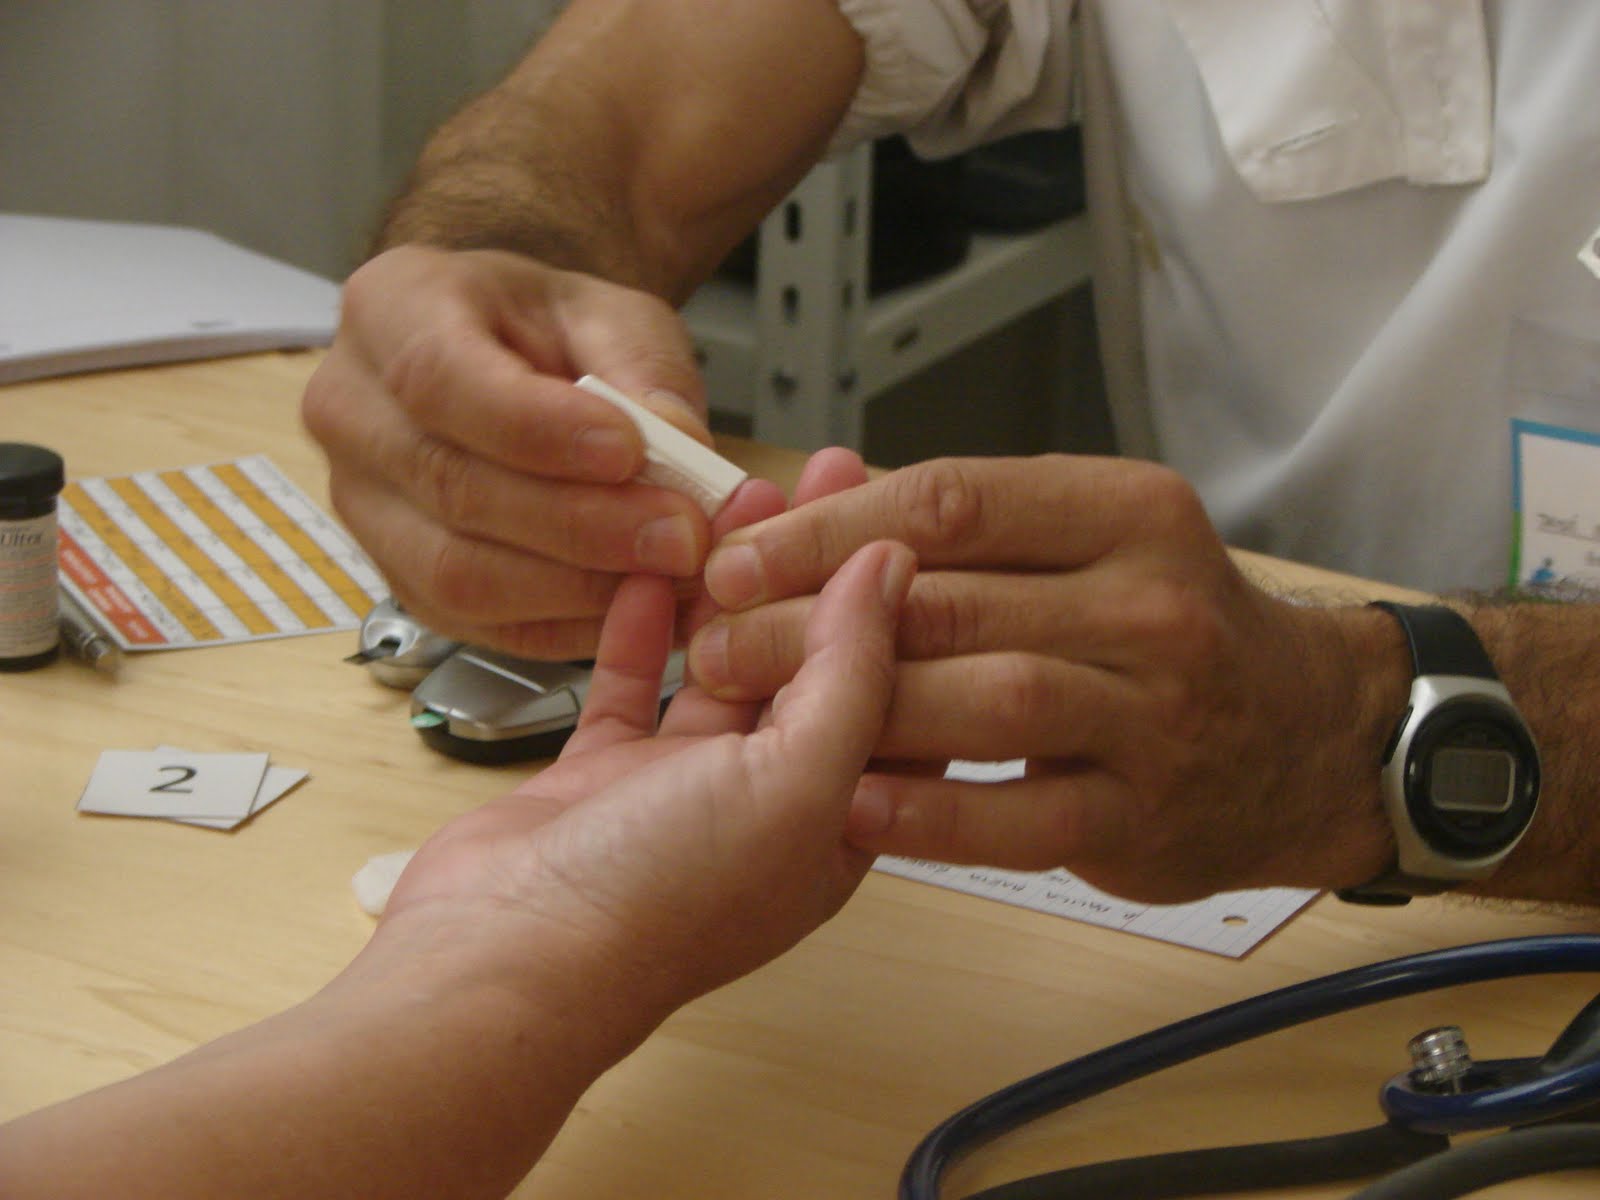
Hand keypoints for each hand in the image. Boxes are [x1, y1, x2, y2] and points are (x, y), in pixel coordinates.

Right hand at [302, 244, 783, 657]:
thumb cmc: (548, 328)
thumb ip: (644, 371)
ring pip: (455, 575)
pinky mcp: (398, 578)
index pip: (440, 380)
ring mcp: (362, 506)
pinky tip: (631, 604)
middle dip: (580, 525)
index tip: (629, 451)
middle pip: (451, 490)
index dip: (537, 429)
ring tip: (666, 571)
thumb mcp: (610, 313)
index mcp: (388, 313)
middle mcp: (352, 413)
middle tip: (679, 533)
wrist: (509, 358)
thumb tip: (680, 449)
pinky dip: (564, 624)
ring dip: (576, 586)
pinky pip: (475, 626)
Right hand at [384, 536, 914, 1015]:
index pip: (892, 695)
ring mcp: (680, 789)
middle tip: (826, 476)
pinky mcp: (603, 774)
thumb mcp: (795, 782)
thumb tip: (890, 574)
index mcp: (837, 824)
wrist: (504, 955)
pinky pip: (633, 681)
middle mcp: (766, 806)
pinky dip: (642, 623)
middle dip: (819, 572)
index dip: (899, 604)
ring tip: (746, 494)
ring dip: (734, 585)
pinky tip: (652, 563)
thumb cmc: (660, 901)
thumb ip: (851, 674)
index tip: (899, 516)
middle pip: (808, 665)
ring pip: (721, 662)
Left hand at [686, 455, 1406, 902]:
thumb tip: (819, 496)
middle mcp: (1151, 605)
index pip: (954, 502)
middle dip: (813, 621)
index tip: (737, 553)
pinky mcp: (1143, 816)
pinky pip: (1019, 818)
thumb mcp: (1098, 543)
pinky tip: (848, 807)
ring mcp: (1156, 717)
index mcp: (1127, 512)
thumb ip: (978, 527)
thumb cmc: (1172, 630)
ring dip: (857, 709)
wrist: (1303, 739)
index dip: (828, 529)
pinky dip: (929, 815)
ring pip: (988, 700)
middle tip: (717, 639)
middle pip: (954, 601)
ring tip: (753, 717)